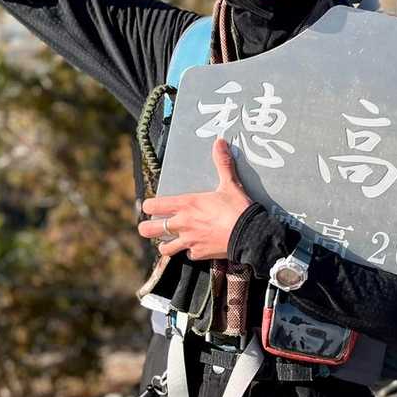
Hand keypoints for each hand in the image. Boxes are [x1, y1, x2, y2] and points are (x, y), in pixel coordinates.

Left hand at [138, 138, 252, 259]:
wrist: (249, 234)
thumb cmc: (237, 208)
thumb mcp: (230, 184)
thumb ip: (222, 163)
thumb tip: (220, 142)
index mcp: (186, 204)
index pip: (153, 206)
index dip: (149, 206)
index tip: (152, 206)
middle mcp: (182, 223)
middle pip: (149, 230)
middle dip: (147, 227)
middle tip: (151, 226)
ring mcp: (189, 241)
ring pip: (164, 248)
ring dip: (166, 244)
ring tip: (170, 240)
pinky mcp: (199, 254)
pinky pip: (188, 255)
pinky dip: (190, 252)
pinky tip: (196, 247)